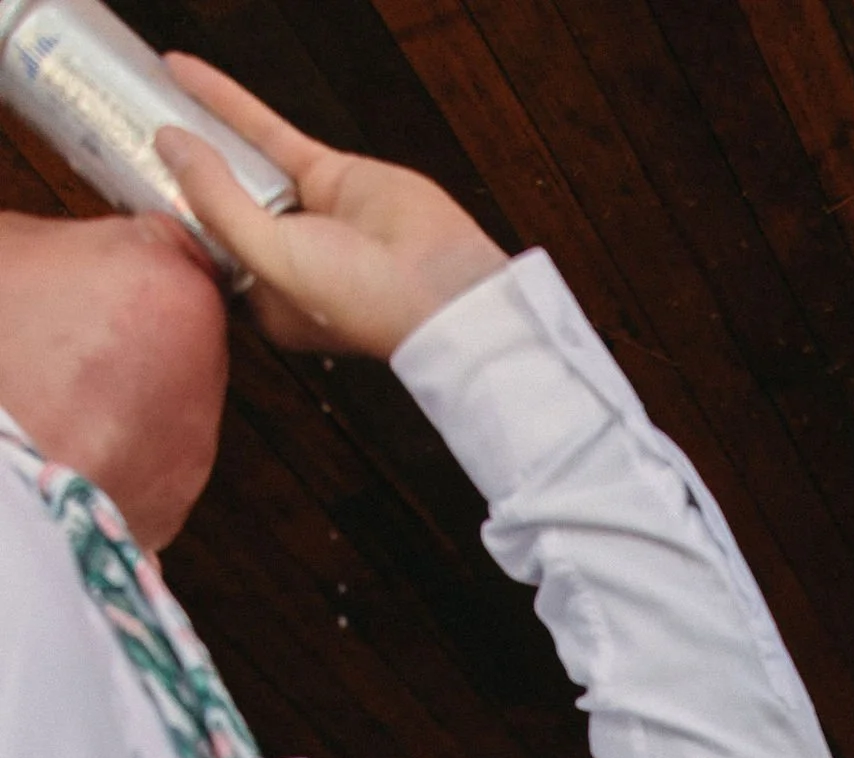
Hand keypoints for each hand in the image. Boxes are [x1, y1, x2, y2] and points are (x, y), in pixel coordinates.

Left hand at [155, 58, 507, 356]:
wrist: (445, 291)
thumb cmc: (363, 302)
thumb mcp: (272, 259)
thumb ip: (217, 201)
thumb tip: (169, 141)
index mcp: (264, 301)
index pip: (204, 255)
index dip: (168, 221)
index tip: (126, 189)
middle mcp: (282, 258)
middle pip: (215, 203)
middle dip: (175, 173)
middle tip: (123, 135)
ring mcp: (306, 214)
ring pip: (236, 161)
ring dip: (196, 128)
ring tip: (147, 93)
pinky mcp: (328, 174)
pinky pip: (266, 130)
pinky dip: (226, 101)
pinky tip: (185, 73)